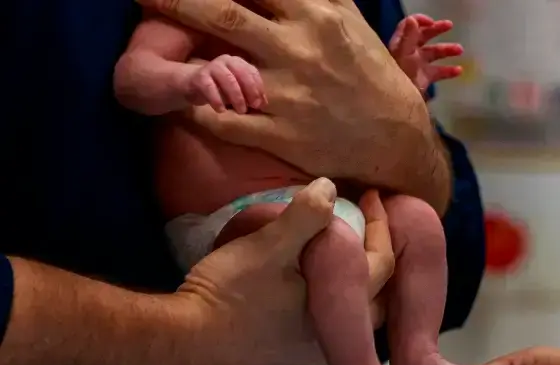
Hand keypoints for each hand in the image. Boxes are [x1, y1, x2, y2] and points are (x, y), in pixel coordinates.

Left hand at [138, 0, 444, 203]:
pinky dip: (195, 108)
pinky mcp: (279, 135)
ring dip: (175, 55)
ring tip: (147, 49)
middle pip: (221, 13)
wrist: (396, 141)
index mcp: (318, 15)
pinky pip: (220, 119)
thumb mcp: (350, 22)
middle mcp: (299, 49)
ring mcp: (287, 95)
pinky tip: (186, 99)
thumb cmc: (371, 77)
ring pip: (215, 67)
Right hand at [171, 178, 393, 364]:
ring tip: (343, 256)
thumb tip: (331, 187)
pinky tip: (310, 290)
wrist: (184, 342)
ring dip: (352, 286)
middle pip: (375, 299)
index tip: (370, 197)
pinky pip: (321, 331)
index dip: (382, 226)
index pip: (383, 266)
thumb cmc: (230, 294)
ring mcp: (308, 358)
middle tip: (367, 227)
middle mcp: (333, 344)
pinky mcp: (285, 363)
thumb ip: (305, 216)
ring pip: (348, 318)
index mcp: (340, 314)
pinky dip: (326, 305)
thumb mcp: (268, 245)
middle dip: (377, 260)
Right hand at [184, 55, 266, 113]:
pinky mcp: (199, 76)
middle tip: (253, 107)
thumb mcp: (235, 90)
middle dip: (250, 91)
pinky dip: (217, 99)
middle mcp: (226, 61)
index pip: (252, 72)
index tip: (261, 103)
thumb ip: (248, 94)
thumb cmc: (218, 87)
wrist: (191, 83)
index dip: (258, 87)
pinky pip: (209, 87)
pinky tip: (221, 110)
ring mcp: (212, 67)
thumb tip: (263, 104)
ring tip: (241, 111)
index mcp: (237, 62)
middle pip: (241, 74)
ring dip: (236, 97)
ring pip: (228, 80)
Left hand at [389, 14, 462, 94]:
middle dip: (437, 30)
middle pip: (423, 37)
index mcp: (401, 45)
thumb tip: (413, 20)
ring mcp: (417, 66)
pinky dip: (449, 71)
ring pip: (433, 53)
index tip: (432, 22)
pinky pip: (438, 72)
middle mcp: (408, 53)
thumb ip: (408, 37)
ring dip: (447, 49)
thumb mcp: (402, 56)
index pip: (408, 26)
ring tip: (460, 50)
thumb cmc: (398, 77)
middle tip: (450, 25)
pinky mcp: (423, 79)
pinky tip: (459, 70)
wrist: (398, 103)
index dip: (419, 21)